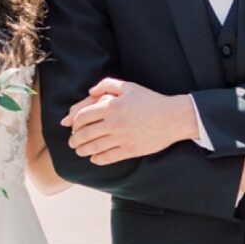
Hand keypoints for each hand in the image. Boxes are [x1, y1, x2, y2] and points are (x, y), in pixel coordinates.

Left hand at [62, 78, 198, 164]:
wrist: (172, 117)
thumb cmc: (151, 100)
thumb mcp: (129, 86)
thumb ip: (107, 84)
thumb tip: (90, 91)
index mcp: (111, 106)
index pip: (83, 116)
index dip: (74, 122)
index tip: (72, 126)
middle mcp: (114, 123)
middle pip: (85, 134)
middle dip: (75, 139)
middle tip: (72, 142)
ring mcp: (121, 138)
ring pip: (94, 147)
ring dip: (83, 150)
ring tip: (79, 151)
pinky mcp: (130, 150)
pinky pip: (108, 157)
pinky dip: (97, 159)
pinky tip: (94, 158)